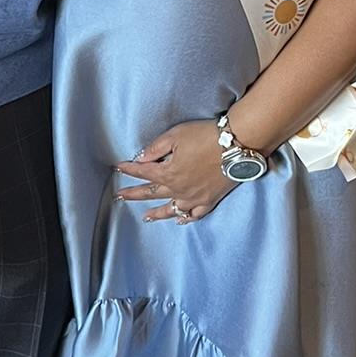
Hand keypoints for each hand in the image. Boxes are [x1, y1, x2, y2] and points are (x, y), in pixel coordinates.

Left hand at [116, 120, 235, 224]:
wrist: (237, 145)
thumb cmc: (206, 136)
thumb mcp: (176, 135)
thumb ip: (156, 149)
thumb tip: (140, 159)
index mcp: (168, 173)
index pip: (143, 172)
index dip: (129, 169)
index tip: (118, 168)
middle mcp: (178, 189)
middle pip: (152, 192)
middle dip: (134, 194)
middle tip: (120, 197)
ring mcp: (195, 197)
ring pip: (171, 209)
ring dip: (156, 213)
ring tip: (145, 217)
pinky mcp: (210, 200)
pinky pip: (195, 214)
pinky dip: (186, 218)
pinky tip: (180, 220)